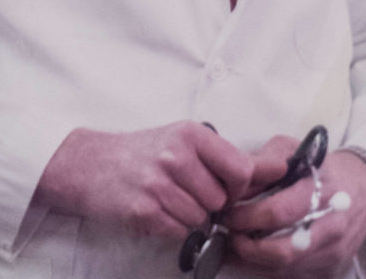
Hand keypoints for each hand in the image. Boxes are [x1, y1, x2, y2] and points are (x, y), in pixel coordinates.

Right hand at [32, 121, 253, 239]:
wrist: (89, 164)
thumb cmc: (140, 152)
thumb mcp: (180, 139)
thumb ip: (221, 155)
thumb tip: (275, 169)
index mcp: (190, 134)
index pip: (241, 169)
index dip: (237, 186)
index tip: (222, 185)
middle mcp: (175, 155)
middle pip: (220, 200)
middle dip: (207, 203)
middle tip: (184, 190)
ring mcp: (158, 183)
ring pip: (201, 219)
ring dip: (188, 217)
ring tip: (166, 198)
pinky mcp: (145, 211)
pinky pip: (180, 231)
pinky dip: (172, 227)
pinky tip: (155, 209)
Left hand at [225, 139, 365, 278]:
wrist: (360, 187)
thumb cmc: (318, 166)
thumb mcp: (290, 148)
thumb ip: (262, 163)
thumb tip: (234, 184)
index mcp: (319, 191)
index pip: (279, 212)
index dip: (248, 216)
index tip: (228, 213)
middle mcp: (330, 225)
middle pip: (284, 250)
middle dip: (248, 247)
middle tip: (228, 234)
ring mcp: (333, 251)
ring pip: (287, 269)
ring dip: (254, 262)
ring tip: (234, 245)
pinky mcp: (332, 268)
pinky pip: (294, 276)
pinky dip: (268, 269)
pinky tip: (252, 256)